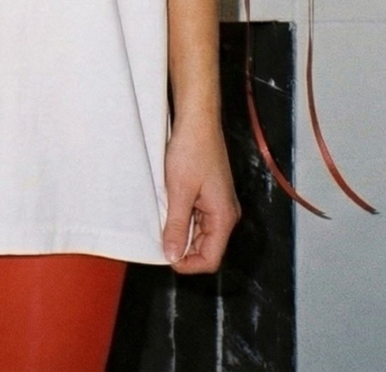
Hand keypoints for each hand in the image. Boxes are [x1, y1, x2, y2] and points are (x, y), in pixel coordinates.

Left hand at [162, 113, 239, 274]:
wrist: (197, 120)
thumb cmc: (192, 150)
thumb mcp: (179, 191)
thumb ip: (176, 225)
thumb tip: (172, 255)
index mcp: (224, 217)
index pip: (210, 258)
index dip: (188, 264)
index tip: (166, 257)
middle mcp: (226, 213)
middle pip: (206, 248)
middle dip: (184, 248)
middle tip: (160, 238)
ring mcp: (218, 203)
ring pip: (200, 233)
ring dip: (182, 232)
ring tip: (163, 219)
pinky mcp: (210, 193)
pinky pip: (197, 217)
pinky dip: (183, 218)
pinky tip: (168, 207)